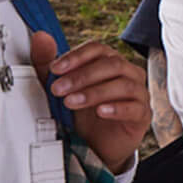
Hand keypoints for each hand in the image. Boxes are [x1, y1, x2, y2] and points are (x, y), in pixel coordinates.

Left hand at [34, 33, 150, 173]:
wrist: (95, 146)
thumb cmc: (82, 114)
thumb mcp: (60, 89)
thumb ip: (47, 63)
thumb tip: (40, 37)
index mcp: (109, 62)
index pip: (98, 49)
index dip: (77, 56)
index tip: (56, 69)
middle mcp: (128, 74)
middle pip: (112, 64)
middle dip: (82, 76)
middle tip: (59, 89)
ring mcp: (138, 94)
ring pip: (123, 84)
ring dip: (95, 92)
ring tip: (72, 102)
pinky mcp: (143, 115)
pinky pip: (135, 107)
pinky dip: (117, 108)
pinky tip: (100, 112)